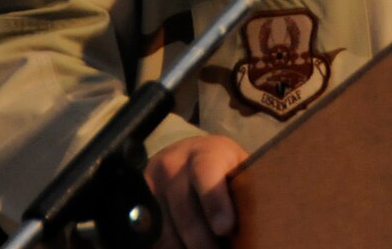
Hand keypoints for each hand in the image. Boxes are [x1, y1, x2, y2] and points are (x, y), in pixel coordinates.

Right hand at [145, 134, 247, 248]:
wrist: (186, 157)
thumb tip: (255, 223)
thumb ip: (243, 191)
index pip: (206, 173)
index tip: (225, 227)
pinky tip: (184, 248)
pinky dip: (170, 247)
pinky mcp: (136, 203)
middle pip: (185, 212)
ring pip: (165, 230)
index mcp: (205, 153)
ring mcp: (151, 184)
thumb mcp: (237, 170)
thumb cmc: (222, 170)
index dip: (215, 202)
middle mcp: (172, 164)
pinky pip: (151, 237)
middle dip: (203, 241)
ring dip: (185, 247)